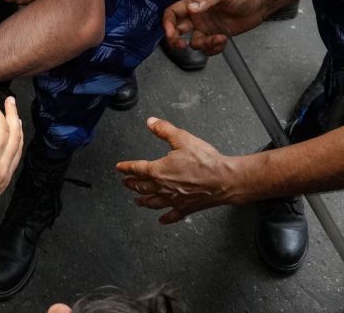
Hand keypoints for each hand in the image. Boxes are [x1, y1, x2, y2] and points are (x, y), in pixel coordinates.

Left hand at [116, 117, 240, 223]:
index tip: (119, 168)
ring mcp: (174, 200)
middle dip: (132, 184)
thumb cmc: (205, 161)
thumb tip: (150, 122)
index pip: (137, 169)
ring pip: (153, 202)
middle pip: (142, 186)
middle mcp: (163, 187)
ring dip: (143, 201)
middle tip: (126, 183)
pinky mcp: (186, 208)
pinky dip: (165, 218)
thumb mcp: (182, 139)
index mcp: (159, 171)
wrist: (224, 180)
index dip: (126, 168)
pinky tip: (162, 220)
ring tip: (138, 201)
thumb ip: (164, 130)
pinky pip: (172, 215)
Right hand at [161, 0, 271, 55]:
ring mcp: (206, 28)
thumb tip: (191, 8)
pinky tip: (224, 40)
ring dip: (205, 45)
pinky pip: (208, 48)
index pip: (173, 13)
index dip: (167, 23)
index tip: (171, 33)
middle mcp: (197, 17)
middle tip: (181, 45)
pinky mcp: (216, 37)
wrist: (259, 4)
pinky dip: (214, 48)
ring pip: (194, 42)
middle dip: (175, 40)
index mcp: (194, 4)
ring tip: (219, 39)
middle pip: (177, 30)